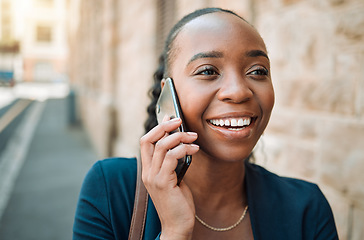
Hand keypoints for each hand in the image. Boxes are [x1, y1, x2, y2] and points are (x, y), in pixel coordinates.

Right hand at [140, 118, 198, 239]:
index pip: (145, 142)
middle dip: (165, 126)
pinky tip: (195, 150)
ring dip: (180, 137)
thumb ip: (172, 163)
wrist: (177, 225)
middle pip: (149, 139)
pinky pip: (172, 157)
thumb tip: (181, 144)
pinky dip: (184, 149)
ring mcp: (153, 177)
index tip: (170, 118)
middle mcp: (147, 172)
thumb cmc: (178, 202)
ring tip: (194, 137)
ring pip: (162, 146)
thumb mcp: (174, 178)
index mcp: (148, 170)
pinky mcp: (163, 182)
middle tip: (180, 120)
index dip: (157, 128)